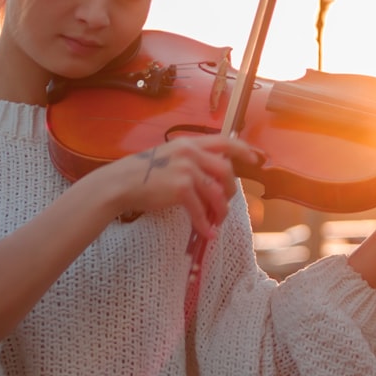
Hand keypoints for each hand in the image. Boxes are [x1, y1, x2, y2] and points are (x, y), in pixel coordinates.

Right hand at [112, 135, 258, 239]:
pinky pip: (201, 209)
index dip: (243, 149)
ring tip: (216, 221)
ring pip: (217, 192)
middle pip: (226, 170)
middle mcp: (190, 153)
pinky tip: (207, 233)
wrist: (120, 183)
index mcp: (188, 143)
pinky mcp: (180, 188)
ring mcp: (186, 170)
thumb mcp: (168, 156)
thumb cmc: (141, 173)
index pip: (224, 141)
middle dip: (231, 189)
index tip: (255, 158)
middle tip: (226, 203)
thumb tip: (211, 176)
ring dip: (220, 210)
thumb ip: (189, 159)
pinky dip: (205, 224)